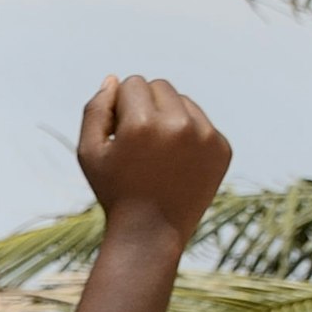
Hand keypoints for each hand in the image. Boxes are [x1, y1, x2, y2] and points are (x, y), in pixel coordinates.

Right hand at [77, 75, 227, 239]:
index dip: (120, 106)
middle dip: (145, 106)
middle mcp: (178, 125)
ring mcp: (205, 136)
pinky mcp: (222, 147)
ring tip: (156, 152)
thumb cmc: (115, 190)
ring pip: (183, 101)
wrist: (151, 232)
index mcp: (142, 124)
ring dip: (167, 117)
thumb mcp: (89, 152)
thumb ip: (95, 110)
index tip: (117, 133)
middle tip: (137, 142)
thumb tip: (114, 79)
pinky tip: (175, 162)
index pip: (133, 83)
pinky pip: (201, 122)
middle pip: (160, 86)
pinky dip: (187, 135)